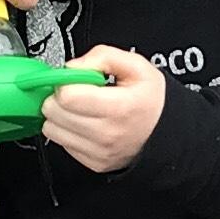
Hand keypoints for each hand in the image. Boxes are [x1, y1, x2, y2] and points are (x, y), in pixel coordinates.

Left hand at [39, 42, 169, 173]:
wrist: (168, 134)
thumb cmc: (152, 101)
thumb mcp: (137, 67)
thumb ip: (103, 56)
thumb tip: (72, 67)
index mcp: (119, 107)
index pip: (68, 95)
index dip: (65, 81)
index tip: (74, 78)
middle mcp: (107, 133)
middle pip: (54, 112)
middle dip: (58, 97)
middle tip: (75, 92)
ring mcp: (99, 151)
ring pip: (51, 129)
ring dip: (59, 115)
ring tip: (79, 107)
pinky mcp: (94, 163)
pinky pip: (62, 144)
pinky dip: (67, 131)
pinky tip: (84, 123)